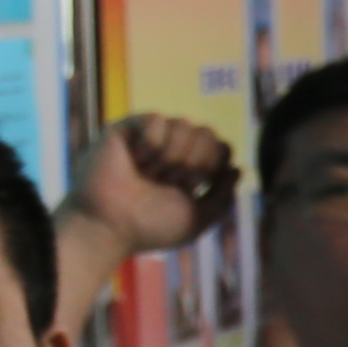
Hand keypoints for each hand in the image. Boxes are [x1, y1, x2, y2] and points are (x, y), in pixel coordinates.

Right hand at [75, 112, 239, 258]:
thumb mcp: (198, 218)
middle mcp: (173, 150)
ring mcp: (150, 138)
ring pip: (184, 124)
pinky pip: (157, 119)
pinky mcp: (126, 129)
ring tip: (148, 174)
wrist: (111, 226)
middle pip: (208, 133)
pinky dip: (151, 144)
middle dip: (194, 162)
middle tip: (169, 182)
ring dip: (171, 157)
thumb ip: (224, 196)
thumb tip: (236, 168)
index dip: (214, 165)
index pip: (222, 147)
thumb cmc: (152, 227)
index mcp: (191, 169)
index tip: (194, 187)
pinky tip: (135, 160)